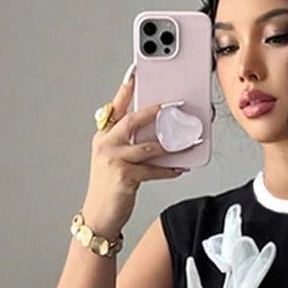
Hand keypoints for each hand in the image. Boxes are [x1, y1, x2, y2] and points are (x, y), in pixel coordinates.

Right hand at [83, 63, 188, 236]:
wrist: (98, 215)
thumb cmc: (108, 187)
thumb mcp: (112, 158)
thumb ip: (128, 142)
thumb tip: (157, 133)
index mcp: (103, 136)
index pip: (116, 107)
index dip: (125, 89)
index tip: (135, 72)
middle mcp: (106, 144)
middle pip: (132, 120)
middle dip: (154, 111)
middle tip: (173, 105)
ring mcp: (114, 160)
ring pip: (148, 146)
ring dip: (171, 145)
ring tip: (188, 142)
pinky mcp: (125, 177)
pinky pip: (153, 169)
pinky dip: (168, 169)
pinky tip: (180, 168)